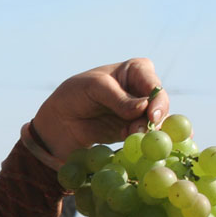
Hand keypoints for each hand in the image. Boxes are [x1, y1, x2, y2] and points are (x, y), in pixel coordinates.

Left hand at [32, 58, 168, 160]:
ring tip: (132, 137)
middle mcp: (140, 91)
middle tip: (143, 131)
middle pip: (159, 105)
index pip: (153, 84)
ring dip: (146, 132)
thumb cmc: (74, 94)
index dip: (156, 99)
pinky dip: (139, 142)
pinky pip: (141, 137)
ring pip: (153, 123)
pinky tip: (129, 145)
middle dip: (154, 119)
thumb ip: (119, 98)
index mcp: (135, 71)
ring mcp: (137, 113)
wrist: (56, 122)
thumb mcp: (94, 88)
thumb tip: (144, 108)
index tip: (151, 115)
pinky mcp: (130, 131)